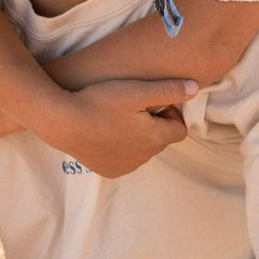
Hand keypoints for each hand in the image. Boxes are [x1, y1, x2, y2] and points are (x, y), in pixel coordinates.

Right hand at [53, 77, 197, 177]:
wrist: (62, 122)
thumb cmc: (99, 101)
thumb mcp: (135, 91)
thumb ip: (168, 90)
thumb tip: (196, 87)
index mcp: (154, 139)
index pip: (179, 130)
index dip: (169, 112)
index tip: (150, 102)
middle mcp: (144, 158)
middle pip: (160, 139)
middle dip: (153, 124)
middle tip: (131, 107)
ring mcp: (126, 167)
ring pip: (143, 150)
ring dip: (137, 136)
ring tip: (116, 118)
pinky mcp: (110, 171)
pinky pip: (126, 159)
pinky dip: (122, 148)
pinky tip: (106, 133)